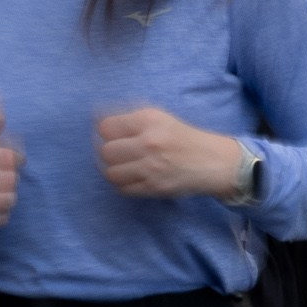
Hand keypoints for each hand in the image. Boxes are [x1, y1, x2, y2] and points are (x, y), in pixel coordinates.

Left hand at [95, 107, 242, 199]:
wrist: (211, 161)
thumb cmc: (181, 136)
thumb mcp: (159, 117)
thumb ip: (129, 118)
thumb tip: (95, 118)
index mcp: (148, 120)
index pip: (106, 127)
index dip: (106, 132)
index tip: (111, 135)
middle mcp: (149, 142)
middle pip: (107, 151)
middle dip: (109, 152)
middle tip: (119, 153)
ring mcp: (151, 167)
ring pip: (111, 173)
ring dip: (114, 170)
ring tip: (123, 166)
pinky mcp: (153, 188)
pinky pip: (123, 189)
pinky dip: (123, 184)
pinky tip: (131, 177)